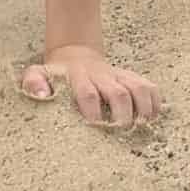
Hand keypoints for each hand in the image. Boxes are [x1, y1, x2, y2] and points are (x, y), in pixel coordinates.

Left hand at [22, 45, 159, 126]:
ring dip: (143, 109)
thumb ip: (34, 81)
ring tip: (142, 128)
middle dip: (123, 114)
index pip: (88, 93)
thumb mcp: (38, 74)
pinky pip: (150, 87)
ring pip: (139, 88)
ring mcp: (120, 76)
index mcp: (78, 77)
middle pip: (118, 93)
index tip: (94, 127)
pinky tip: (153, 120)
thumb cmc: (57, 76)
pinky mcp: (132, 78)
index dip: (92, 110)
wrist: (75, 56)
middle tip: (122, 134)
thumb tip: (42, 94)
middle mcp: (102, 76)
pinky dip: (155, 103)